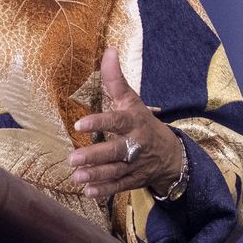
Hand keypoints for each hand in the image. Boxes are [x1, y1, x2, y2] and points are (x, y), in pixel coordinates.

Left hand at [68, 48, 186, 200]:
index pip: (116, 122)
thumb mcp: (132, 100)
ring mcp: (135, 164)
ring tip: (76, 176)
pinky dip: (104, 190)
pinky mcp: (133, 180)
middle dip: (95, 156)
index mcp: (134, 122)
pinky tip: (87, 191)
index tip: (79, 125)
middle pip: (116, 151)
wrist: (170, 153)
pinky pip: (119, 187)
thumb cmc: (142, 121)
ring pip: (115, 171)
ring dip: (95, 175)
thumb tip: (109, 51)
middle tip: (72, 158)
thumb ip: (116, 80)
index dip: (99, 123)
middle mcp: (136, 145)